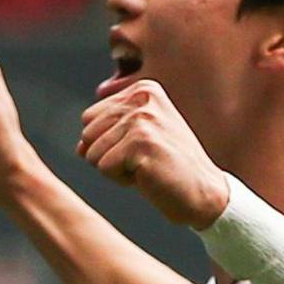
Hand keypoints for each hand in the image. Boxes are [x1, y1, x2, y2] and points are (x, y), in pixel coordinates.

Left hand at [77, 80, 230, 228]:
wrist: (204, 193)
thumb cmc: (169, 168)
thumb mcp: (137, 141)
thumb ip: (106, 135)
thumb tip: (80, 148)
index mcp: (143, 90)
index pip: (90, 118)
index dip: (109, 143)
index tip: (142, 148)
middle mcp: (142, 98)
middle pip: (88, 133)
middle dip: (108, 156)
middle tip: (144, 160)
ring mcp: (142, 119)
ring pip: (93, 153)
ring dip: (116, 169)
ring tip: (147, 167)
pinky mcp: (141, 143)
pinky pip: (104, 168)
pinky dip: (122, 180)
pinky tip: (149, 176)